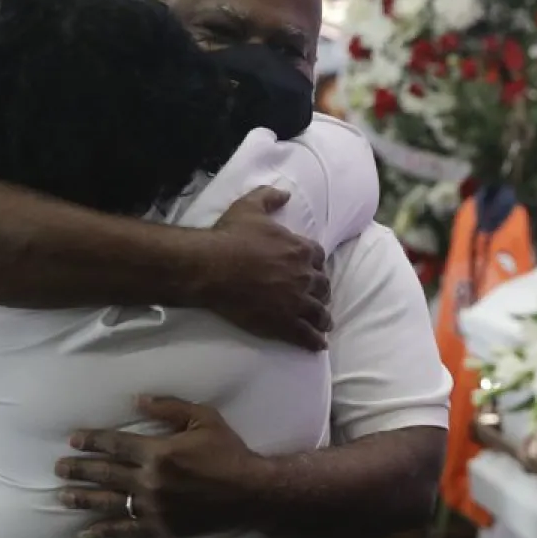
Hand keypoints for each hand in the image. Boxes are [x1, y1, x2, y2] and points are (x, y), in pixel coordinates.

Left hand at [55, 396, 267, 537]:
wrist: (251, 492)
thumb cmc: (228, 451)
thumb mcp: (204, 418)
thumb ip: (169, 407)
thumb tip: (136, 400)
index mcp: (158, 452)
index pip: (115, 444)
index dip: (92, 441)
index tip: (73, 440)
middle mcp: (149, 481)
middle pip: (105, 474)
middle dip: (79, 469)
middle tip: (58, 468)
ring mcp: (153, 508)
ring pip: (109, 503)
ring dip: (83, 499)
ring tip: (62, 496)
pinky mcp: (160, 528)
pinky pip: (126, 530)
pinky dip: (104, 531)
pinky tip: (87, 531)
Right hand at [201, 187, 330, 349]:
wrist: (212, 267)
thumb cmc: (230, 236)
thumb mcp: (250, 207)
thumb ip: (270, 197)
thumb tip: (285, 192)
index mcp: (301, 249)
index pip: (320, 259)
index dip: (316, 266)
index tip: (314, 271)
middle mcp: (305, 276)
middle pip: (322, 287)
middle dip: (321, 292)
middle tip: (318, 298)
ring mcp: (297, 302)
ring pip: (319, 313)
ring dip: (323, 318)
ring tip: (324, 324)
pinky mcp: (285, 323)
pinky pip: (307, 335)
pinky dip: (315, 341)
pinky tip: (318, 345)